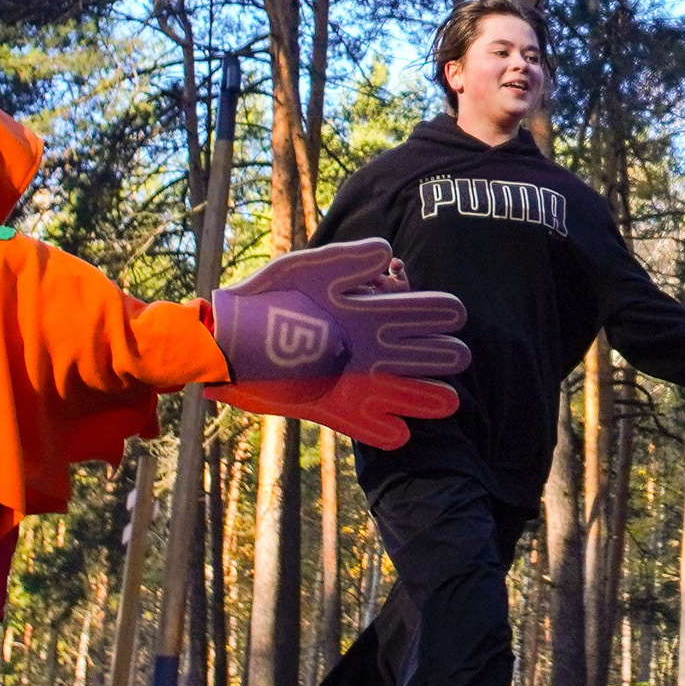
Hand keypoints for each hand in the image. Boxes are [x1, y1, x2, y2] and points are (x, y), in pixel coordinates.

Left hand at [207, 239, 470, 448]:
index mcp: (368, 312)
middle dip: (442, 355)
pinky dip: (384, 432)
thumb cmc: (268, 297)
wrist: (229, 339)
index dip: (439, 311)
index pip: (418, 311)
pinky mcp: (334, 409)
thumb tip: (388, 252)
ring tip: (448, 402)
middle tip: (455, 355)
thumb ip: (346, 261)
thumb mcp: (306, 270)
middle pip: (421, 354)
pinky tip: (400, 432)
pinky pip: (367, 426)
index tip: (450, 311)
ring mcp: (355, 380)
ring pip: (404, 392)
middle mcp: (369, 347)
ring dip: (427, 397)